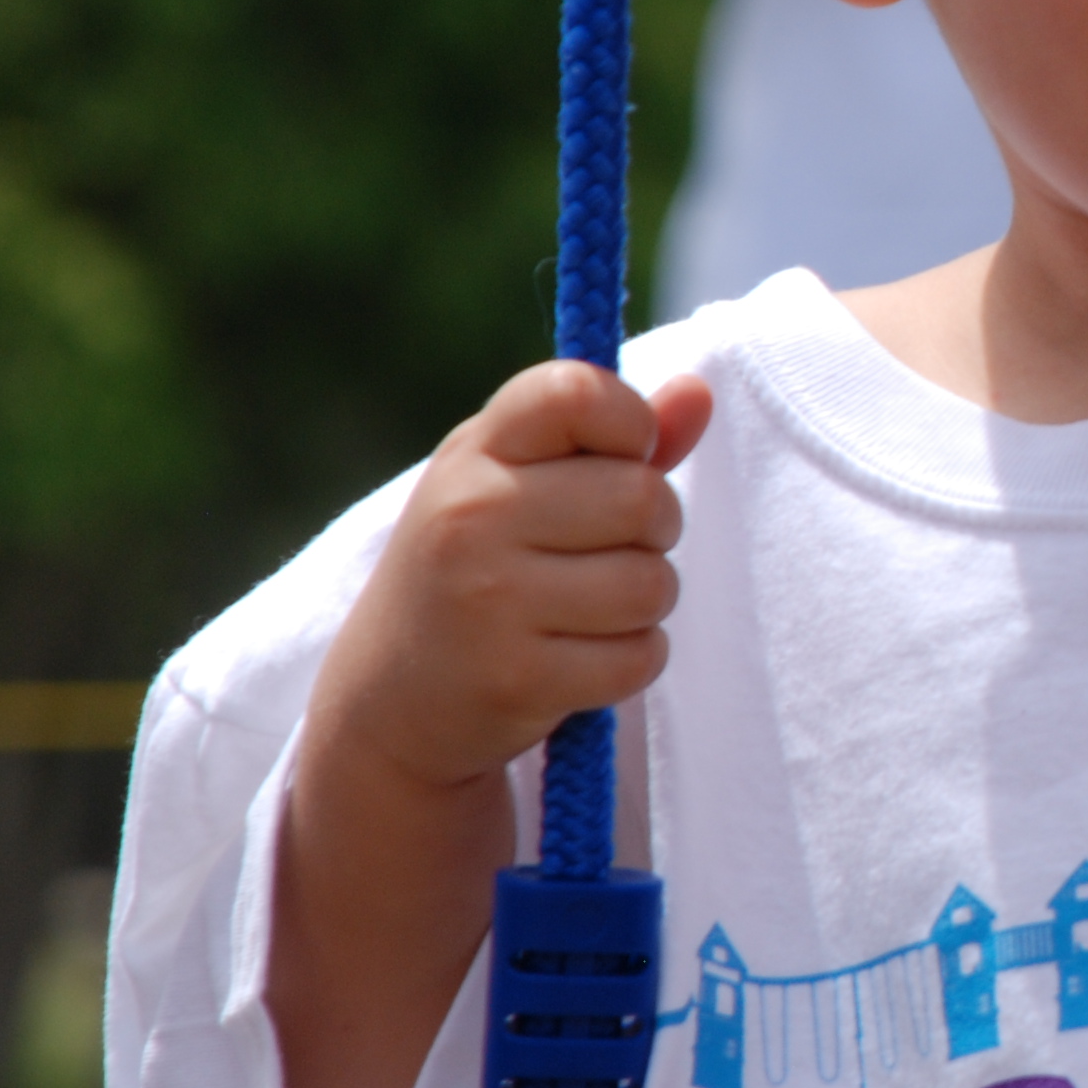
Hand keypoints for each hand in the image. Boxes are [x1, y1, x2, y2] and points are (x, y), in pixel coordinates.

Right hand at [309, 361, 716, 794]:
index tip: (620, 459)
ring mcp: (489, 598)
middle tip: (608, 551)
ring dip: (646, 602)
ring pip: (651, 584)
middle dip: (654, 529)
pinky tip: (578, 658)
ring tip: (590, 608)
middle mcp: (473, 515)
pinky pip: (640, 657)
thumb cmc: (477, 568)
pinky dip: (631, 661)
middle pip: (643, 498)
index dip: (631, 423)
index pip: (579, 394)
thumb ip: (612, 439)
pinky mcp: (516, 678)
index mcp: (476, 451)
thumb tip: (699, 390)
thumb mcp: (519, 483)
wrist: (389, 697)